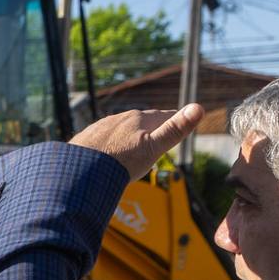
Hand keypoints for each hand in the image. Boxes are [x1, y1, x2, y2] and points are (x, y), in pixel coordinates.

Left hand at [69, 103, 205, 181]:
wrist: (80, 172)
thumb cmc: (121, 162)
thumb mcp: (154, 147)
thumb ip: (175, 129)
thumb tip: (198, 107)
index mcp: (139, 119)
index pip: (164, 115)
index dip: (175, 120)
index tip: (182, 121)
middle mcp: (120, 118)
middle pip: (143, 121)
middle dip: (153, 126)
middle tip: (161, 132)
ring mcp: (102, 127)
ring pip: (122, 128)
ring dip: (131, 134)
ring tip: (137, 144)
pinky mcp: (87, 138)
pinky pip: (104, 138)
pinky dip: (111, 143)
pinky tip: (109, 152)